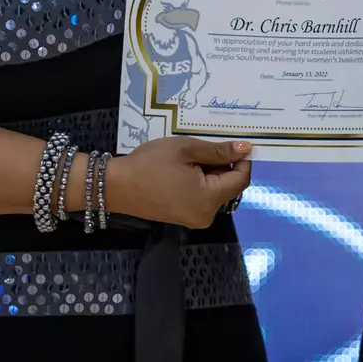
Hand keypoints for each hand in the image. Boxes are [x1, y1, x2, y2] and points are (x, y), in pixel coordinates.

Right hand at [103, 137, 251, 228]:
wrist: (116, 186)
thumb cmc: (151, 163)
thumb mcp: (186, 149)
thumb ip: (218, 151)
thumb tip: (246, 149)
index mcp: (209, 199)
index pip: (241, 180)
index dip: (243, 160)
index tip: (235, 142)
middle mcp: (206, 215)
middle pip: (229, 186)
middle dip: (223, 165)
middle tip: (204, 145)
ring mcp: (194, 219)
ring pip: (216, 191)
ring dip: (210, 173)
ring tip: (191, 155)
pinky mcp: (183, 217)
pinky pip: (202, 198)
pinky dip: (200, 182)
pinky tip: (184, 168)